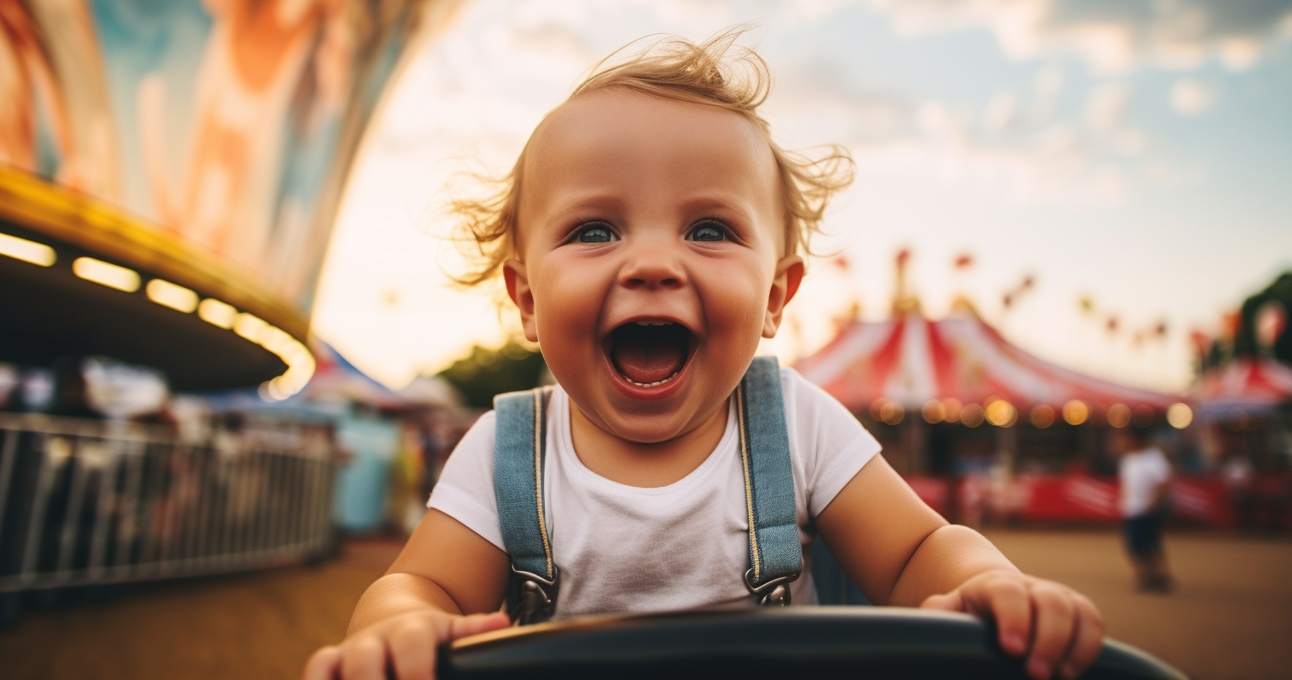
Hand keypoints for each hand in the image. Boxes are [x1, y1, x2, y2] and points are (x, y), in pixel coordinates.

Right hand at [302, 609, 509, 679]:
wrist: (392, 617)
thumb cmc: (429, 635)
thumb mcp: (450, 630)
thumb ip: (472, 631)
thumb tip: (503, 624)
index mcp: (412, 630)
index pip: (412, 644)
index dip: (417, 670)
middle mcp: (375, 639)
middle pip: (366, 657)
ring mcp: (348, 652)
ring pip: (329, 664)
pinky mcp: (329, 665)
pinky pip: (313, 672)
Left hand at [920, 570, 1103, 679]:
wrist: (995, 598)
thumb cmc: (970, 612)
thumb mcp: (951, 610)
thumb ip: (940, 613)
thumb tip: (932, 616)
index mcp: (996, 585)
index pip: (1009, 593)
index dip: (1013, 618)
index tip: (1011, 649)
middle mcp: (1032, 586)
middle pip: (1051, 602)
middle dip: (1048, 639)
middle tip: (1036, 674)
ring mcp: (1058, 596)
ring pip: (1079, 611)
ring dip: (1075, 645)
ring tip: (1062, 676)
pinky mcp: (1079, 611)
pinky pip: (1094, 623)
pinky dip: (1090, 647)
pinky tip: (1073, 672)